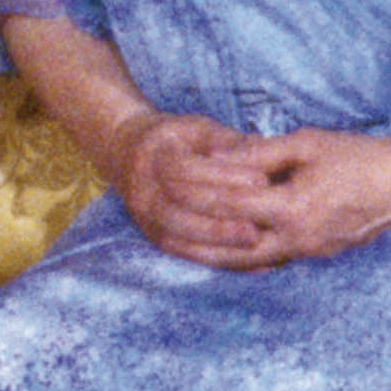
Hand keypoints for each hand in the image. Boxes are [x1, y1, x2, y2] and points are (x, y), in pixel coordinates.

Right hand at [107, 110, 288, 264]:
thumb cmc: (174, 139)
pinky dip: (214, 259)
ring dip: (216, 243)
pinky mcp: (152, 235)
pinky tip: (246, 261)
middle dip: (218, 219)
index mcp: (151, 155)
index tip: (261, 180)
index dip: (223, 175)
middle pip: (176, 210)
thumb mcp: (197, 129)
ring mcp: (143, 216)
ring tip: (254, 242)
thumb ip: (227, 141)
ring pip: (176, 237)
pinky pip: (182, 253)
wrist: (126, 152)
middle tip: (259, 224)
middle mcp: (141, 189)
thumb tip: (264, 151)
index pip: (184, 169)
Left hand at [131, 121, 390, 269]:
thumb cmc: (358, 156)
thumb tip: (213, 155)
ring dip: (218, 253)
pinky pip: (274, 258)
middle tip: (165, 221)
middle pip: (232, 246)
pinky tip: (227, 247)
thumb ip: (257, 152)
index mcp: (293, 207)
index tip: (167, 178)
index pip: (230, 202)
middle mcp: (299, 237)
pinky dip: (246, 254)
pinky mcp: (319, 253)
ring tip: (186, 242)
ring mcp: (310, 251)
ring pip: (252, 261)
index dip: (196, 190)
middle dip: (197, 235)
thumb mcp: (306, 143)